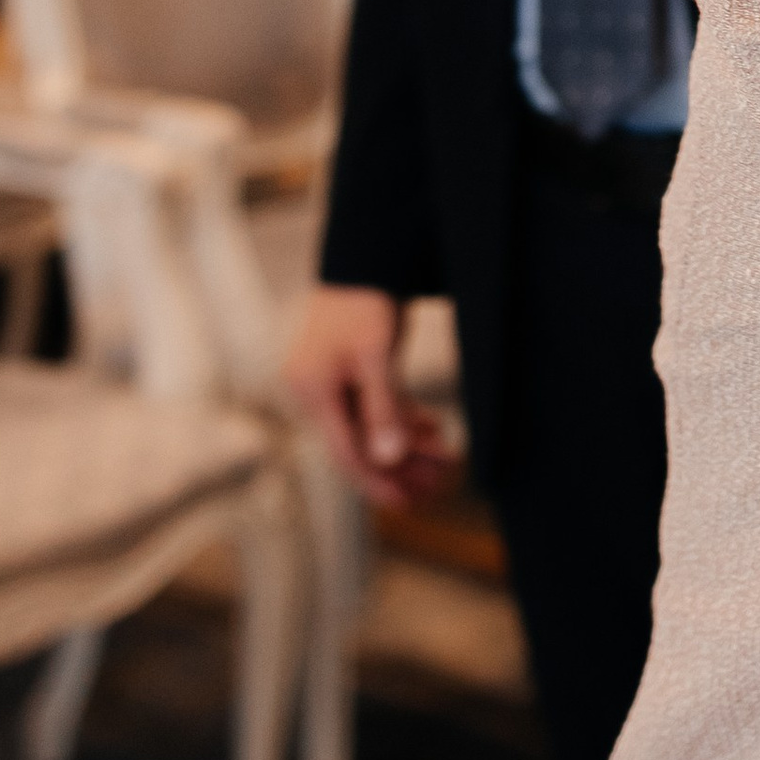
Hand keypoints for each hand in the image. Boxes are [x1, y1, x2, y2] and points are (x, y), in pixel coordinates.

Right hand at [282, 284, 457, 505]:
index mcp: (312, 391)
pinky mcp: (347, 373)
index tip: (410, 502)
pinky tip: (433, 429)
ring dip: (408, 445)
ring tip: (447, 458)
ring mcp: (329, 383)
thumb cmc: (365, 302)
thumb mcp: (375, 354)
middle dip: (402, 467)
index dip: (378, 481)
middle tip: (443, 482)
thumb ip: (381, 407)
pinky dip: (402, 419)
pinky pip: (373, 409)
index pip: (345, 453)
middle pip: (360, 444)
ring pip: (370, 428)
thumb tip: (389, 459)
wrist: (363, 257)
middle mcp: (314, 393)